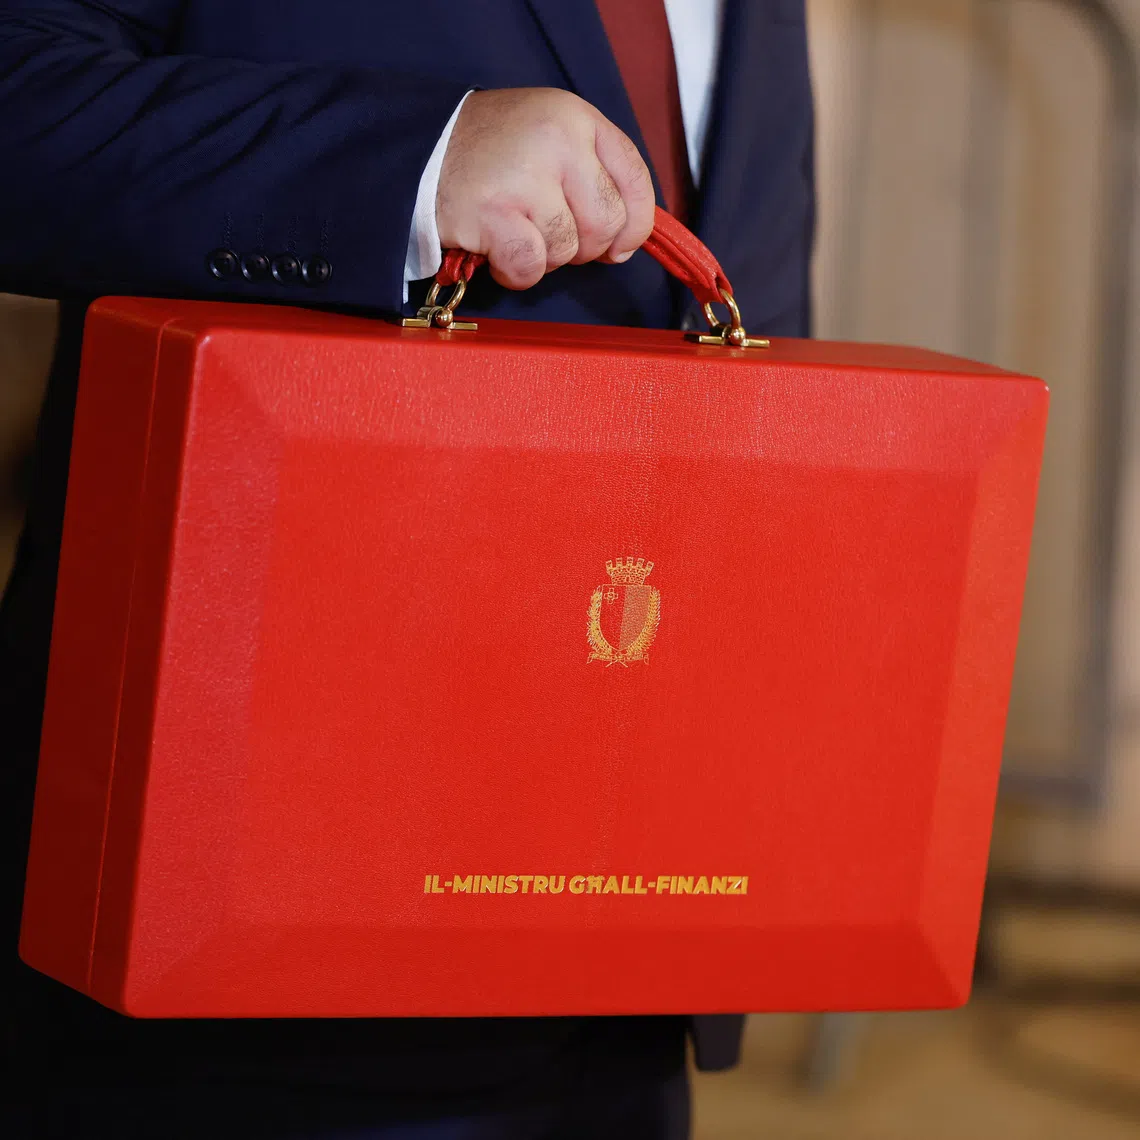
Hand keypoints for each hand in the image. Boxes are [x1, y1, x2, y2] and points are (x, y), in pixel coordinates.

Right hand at [435, 88, 655, 289]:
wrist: (417, 151)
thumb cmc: (488, 155)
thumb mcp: (547, 138)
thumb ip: (591, 177)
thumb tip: (623, 243)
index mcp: (576, 118)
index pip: (634, 179)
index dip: (635, 224)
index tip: (620, 245)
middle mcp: (557, 141)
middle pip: (607, 223)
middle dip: (585, 246)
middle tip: (550, 235)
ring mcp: (525, 176)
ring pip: (568, 250)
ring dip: (544, 258)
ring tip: (514, 231)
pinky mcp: (495, 213)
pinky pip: (531, 266)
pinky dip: (517, 272)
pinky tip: (498, 251)